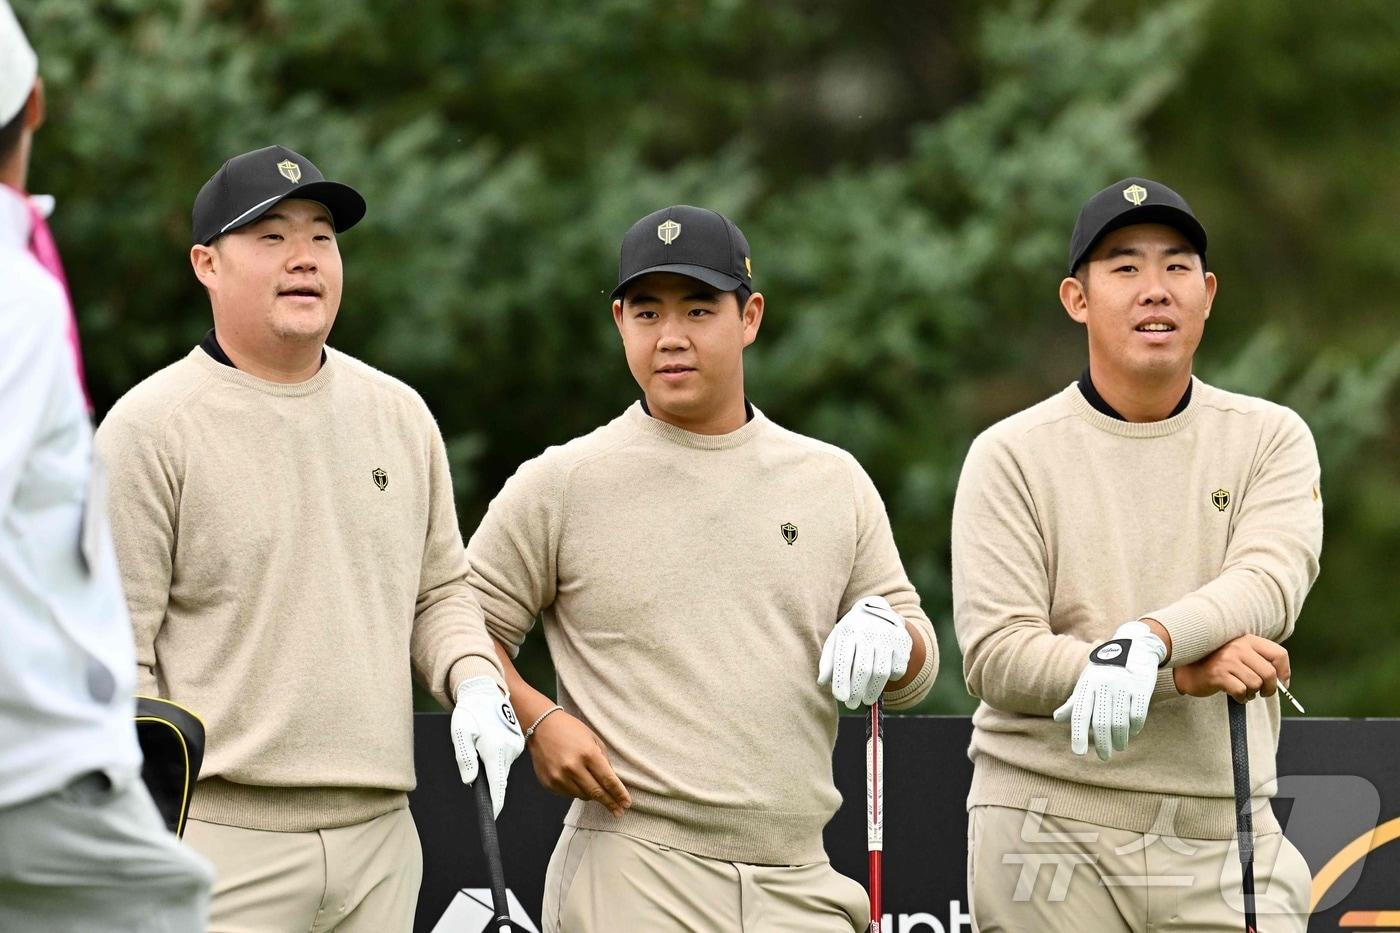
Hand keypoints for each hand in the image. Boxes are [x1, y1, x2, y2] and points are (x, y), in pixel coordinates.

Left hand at [451, 676, 524, 817]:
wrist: (486, 690)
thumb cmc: (470, 711)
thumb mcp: (460, 733)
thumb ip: (466, 758)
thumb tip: (471, 781)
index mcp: (495, 749)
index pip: (498, 784)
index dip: (495, 802)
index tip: (492, 815)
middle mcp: (510, 749)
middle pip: (500, 777)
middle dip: (489, 780)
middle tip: (476, 754)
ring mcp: (517, 745)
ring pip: (502, 767)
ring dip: (491, 765)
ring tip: (480, 742)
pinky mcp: (518, 742)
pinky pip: (506, 757)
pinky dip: (497, 756)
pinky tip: (488, 740)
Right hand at [526, 709, 630, 817]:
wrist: (541, 726)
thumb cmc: (571, 730)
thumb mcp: (593, 739)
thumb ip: (604, 761)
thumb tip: (613, 783)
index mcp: (587, 754)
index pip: (608, 780)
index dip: (619, 794)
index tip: (627, 803)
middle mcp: (572, 767)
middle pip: (596, 793)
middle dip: (610, 803)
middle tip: (619, 812)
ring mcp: (559, 777)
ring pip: (582, 796)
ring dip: (592, 795)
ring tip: (594, 788)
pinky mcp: (549, 783)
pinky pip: (568, 794)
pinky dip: (576, 790)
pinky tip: (576, 780)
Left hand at [818, 595, 912, 709]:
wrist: (876, 612)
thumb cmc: (851, 633)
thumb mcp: (836, 641)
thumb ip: (828, 662)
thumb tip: (822, 683)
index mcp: (848, 631)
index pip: (844, 660)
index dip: (842, 681)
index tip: (841, 698)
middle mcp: (869, 632)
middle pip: (863, 669)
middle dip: (857, 691)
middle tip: (852, 704)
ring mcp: (888, 637)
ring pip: (881, 672)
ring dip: (873, 691)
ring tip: (866, 699)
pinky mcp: (903, 642)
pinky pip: (898, 669)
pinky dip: (891, 679)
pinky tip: (882, 679)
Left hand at [1053, 620, 1166, 760]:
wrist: (1134, 647)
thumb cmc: (1104, 670)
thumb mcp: (1087, 682)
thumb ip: (1075, 702)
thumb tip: (1057, 718)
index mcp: (1088, 684)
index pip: (1081, 713)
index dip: (1078, 734)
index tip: (1078, 753)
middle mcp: (1104, 685)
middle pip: (1102, 722)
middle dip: (1102, 744)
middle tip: (1103, 757)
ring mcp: (1124, 685)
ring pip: (1121, 722)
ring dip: (1120, 739)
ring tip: (1119, 747)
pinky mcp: (1142, 687)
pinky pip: (1138, 715)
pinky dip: (1135, 727)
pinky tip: (1133, 732)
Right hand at [1174, 634, 1289, 702]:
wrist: (1187, 670)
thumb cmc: (1217, 665)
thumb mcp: (1239, 655)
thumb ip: (1259, 662)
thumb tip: (1282, 681)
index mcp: (1247, 640)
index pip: (1279, 654)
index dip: (1285, 672)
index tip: (1281, 683)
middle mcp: (1238, 647)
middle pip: (1269, 673)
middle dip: (1270, 688)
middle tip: (1263, 693)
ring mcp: (1227, 660)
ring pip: (1255, 684)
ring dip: (1252, 693)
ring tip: (1244, 691)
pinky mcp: (1218, 674)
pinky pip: (1241, 691)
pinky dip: (1241, 698)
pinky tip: (1235, 695)